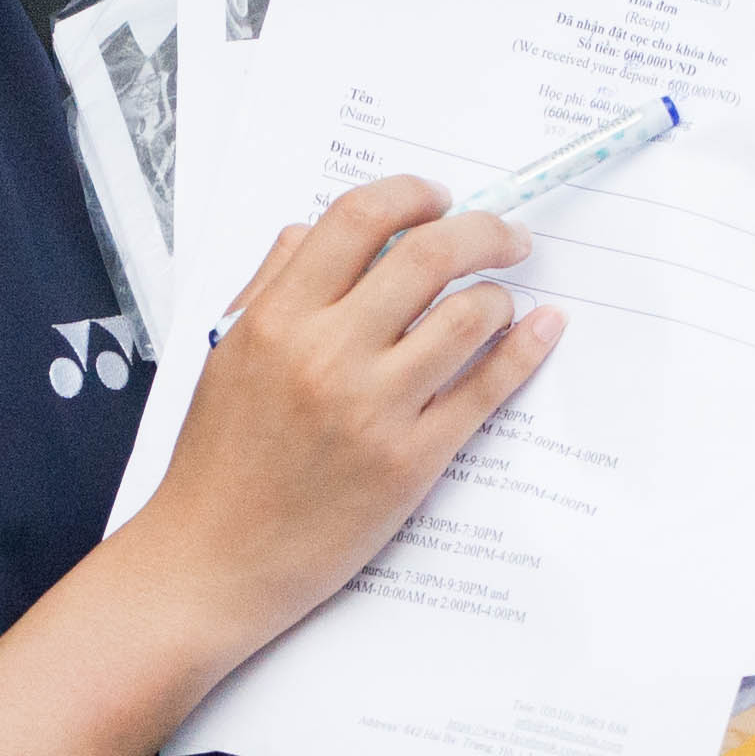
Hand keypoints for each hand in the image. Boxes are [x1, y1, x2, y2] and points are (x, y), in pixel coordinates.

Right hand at [122, 177, 560, 654]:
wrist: (214, 560)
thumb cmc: (217, 463)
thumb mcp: (225, 355)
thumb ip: (270, 284)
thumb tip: (315, 230)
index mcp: (277, 319)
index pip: (359, 219)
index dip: (411, 195)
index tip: (437, 198)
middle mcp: (328, 355)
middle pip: (431, 254)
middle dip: (484, 231)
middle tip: (504, 236)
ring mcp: (375, 409)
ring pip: (470, 315)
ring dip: (499, 294)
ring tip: (499, 299)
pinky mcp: (412, 461)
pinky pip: (486, 388)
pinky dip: (524, 349)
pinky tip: (540, 329)